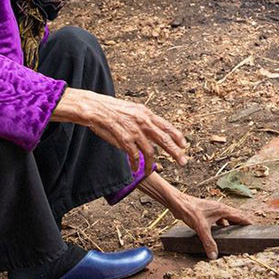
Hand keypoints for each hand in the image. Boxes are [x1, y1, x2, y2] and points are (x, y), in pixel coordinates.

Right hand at [53, 88, 188, 166]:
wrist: (95, 108)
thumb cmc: (111, 110)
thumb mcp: (131, 110)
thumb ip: (142, 120)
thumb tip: (151, 130)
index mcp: (146, 113)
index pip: (166, 126)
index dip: (177, 137)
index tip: (184, 145)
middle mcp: (143, 121)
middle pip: (164, 140)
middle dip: (175, 152)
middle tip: (183, 162)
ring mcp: (134, 131)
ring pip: (150, 152)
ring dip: (151, 164)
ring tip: (151, 170)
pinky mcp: (124, 139)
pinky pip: (134, 156)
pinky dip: (135, 165)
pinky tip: (135, 170)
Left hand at [144, 174, 252, 258]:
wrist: (179, 204)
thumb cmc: (191, 211)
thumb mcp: (202, 229)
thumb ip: (209, 243)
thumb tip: (214, 256)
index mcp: (223, 210)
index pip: (240, 217)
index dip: (248, 223)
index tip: (255, 228)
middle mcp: (221, 209)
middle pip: (235, 217)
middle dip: (241, 225)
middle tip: (246, 233)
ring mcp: (214, 210)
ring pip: (226, 219)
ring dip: (230, 226)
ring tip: (234, 235)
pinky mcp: (207, 213)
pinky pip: (218, 220)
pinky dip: (221, 226)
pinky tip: (217, 233)